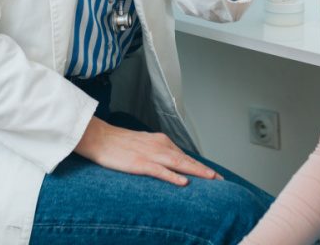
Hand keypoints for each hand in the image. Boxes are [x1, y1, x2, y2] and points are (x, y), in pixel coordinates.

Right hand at [74, 116, 221, 185]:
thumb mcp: (142, 144)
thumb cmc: (118, 143)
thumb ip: (157, 152)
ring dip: (196, 171)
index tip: (213, 174)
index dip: (200, 165)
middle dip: (205, 170)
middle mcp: (159, 145)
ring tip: (211, 179)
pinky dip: (173, 176)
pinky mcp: (140, 163)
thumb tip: (170, 162)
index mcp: (160, 141)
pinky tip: (183, 181)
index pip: (184, 155)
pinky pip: (160, 171)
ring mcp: (150, 154)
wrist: (99, 137)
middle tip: (220, 179)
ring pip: (179, 163)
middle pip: (186, 160)